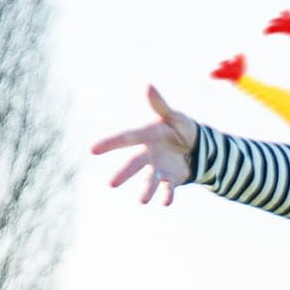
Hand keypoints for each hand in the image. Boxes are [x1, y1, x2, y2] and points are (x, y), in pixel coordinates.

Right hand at [91, 85, 197, 205]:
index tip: (93, 149)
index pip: (126, 138)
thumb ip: (160, 106)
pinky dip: (167, 196)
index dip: (110, 143)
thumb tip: (148, 86)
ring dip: (146, 190)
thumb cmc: (180, 129)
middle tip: (111, 184)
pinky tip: (166, 203)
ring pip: (150, 181)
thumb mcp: (173, 116)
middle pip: (134, 164)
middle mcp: (148, 155)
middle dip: (124, 174)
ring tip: (142, 201)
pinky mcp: (171, 181)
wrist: (196, 147)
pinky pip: (168, 190)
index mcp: (147, 137)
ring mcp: (159, 169)